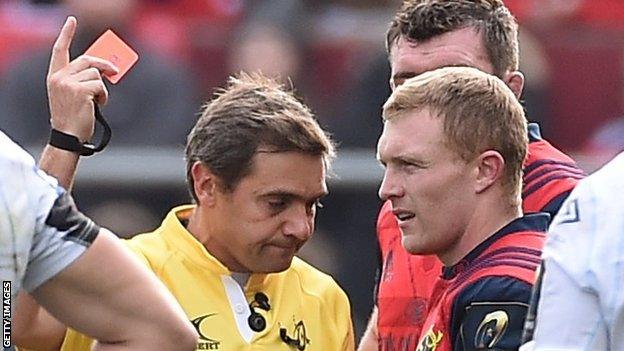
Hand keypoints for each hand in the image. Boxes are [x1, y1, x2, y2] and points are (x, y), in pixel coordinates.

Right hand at [46, 16, 118, 141]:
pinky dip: (104, 95)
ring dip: (103, 88)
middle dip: (104, 64)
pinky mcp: (80, 90)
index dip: (66, 34)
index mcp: (55, 77)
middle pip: (87, 60)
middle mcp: (59, 77)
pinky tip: (98, 105)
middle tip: (114, 70)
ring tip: (98, 101)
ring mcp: (68, 83)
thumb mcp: (74, 95)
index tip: (72, 20)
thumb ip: (83, 79)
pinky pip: (101, 85)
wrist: (68, 137)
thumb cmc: (73, 118)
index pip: (59, 50)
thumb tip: (104, 69)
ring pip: (97, 74)